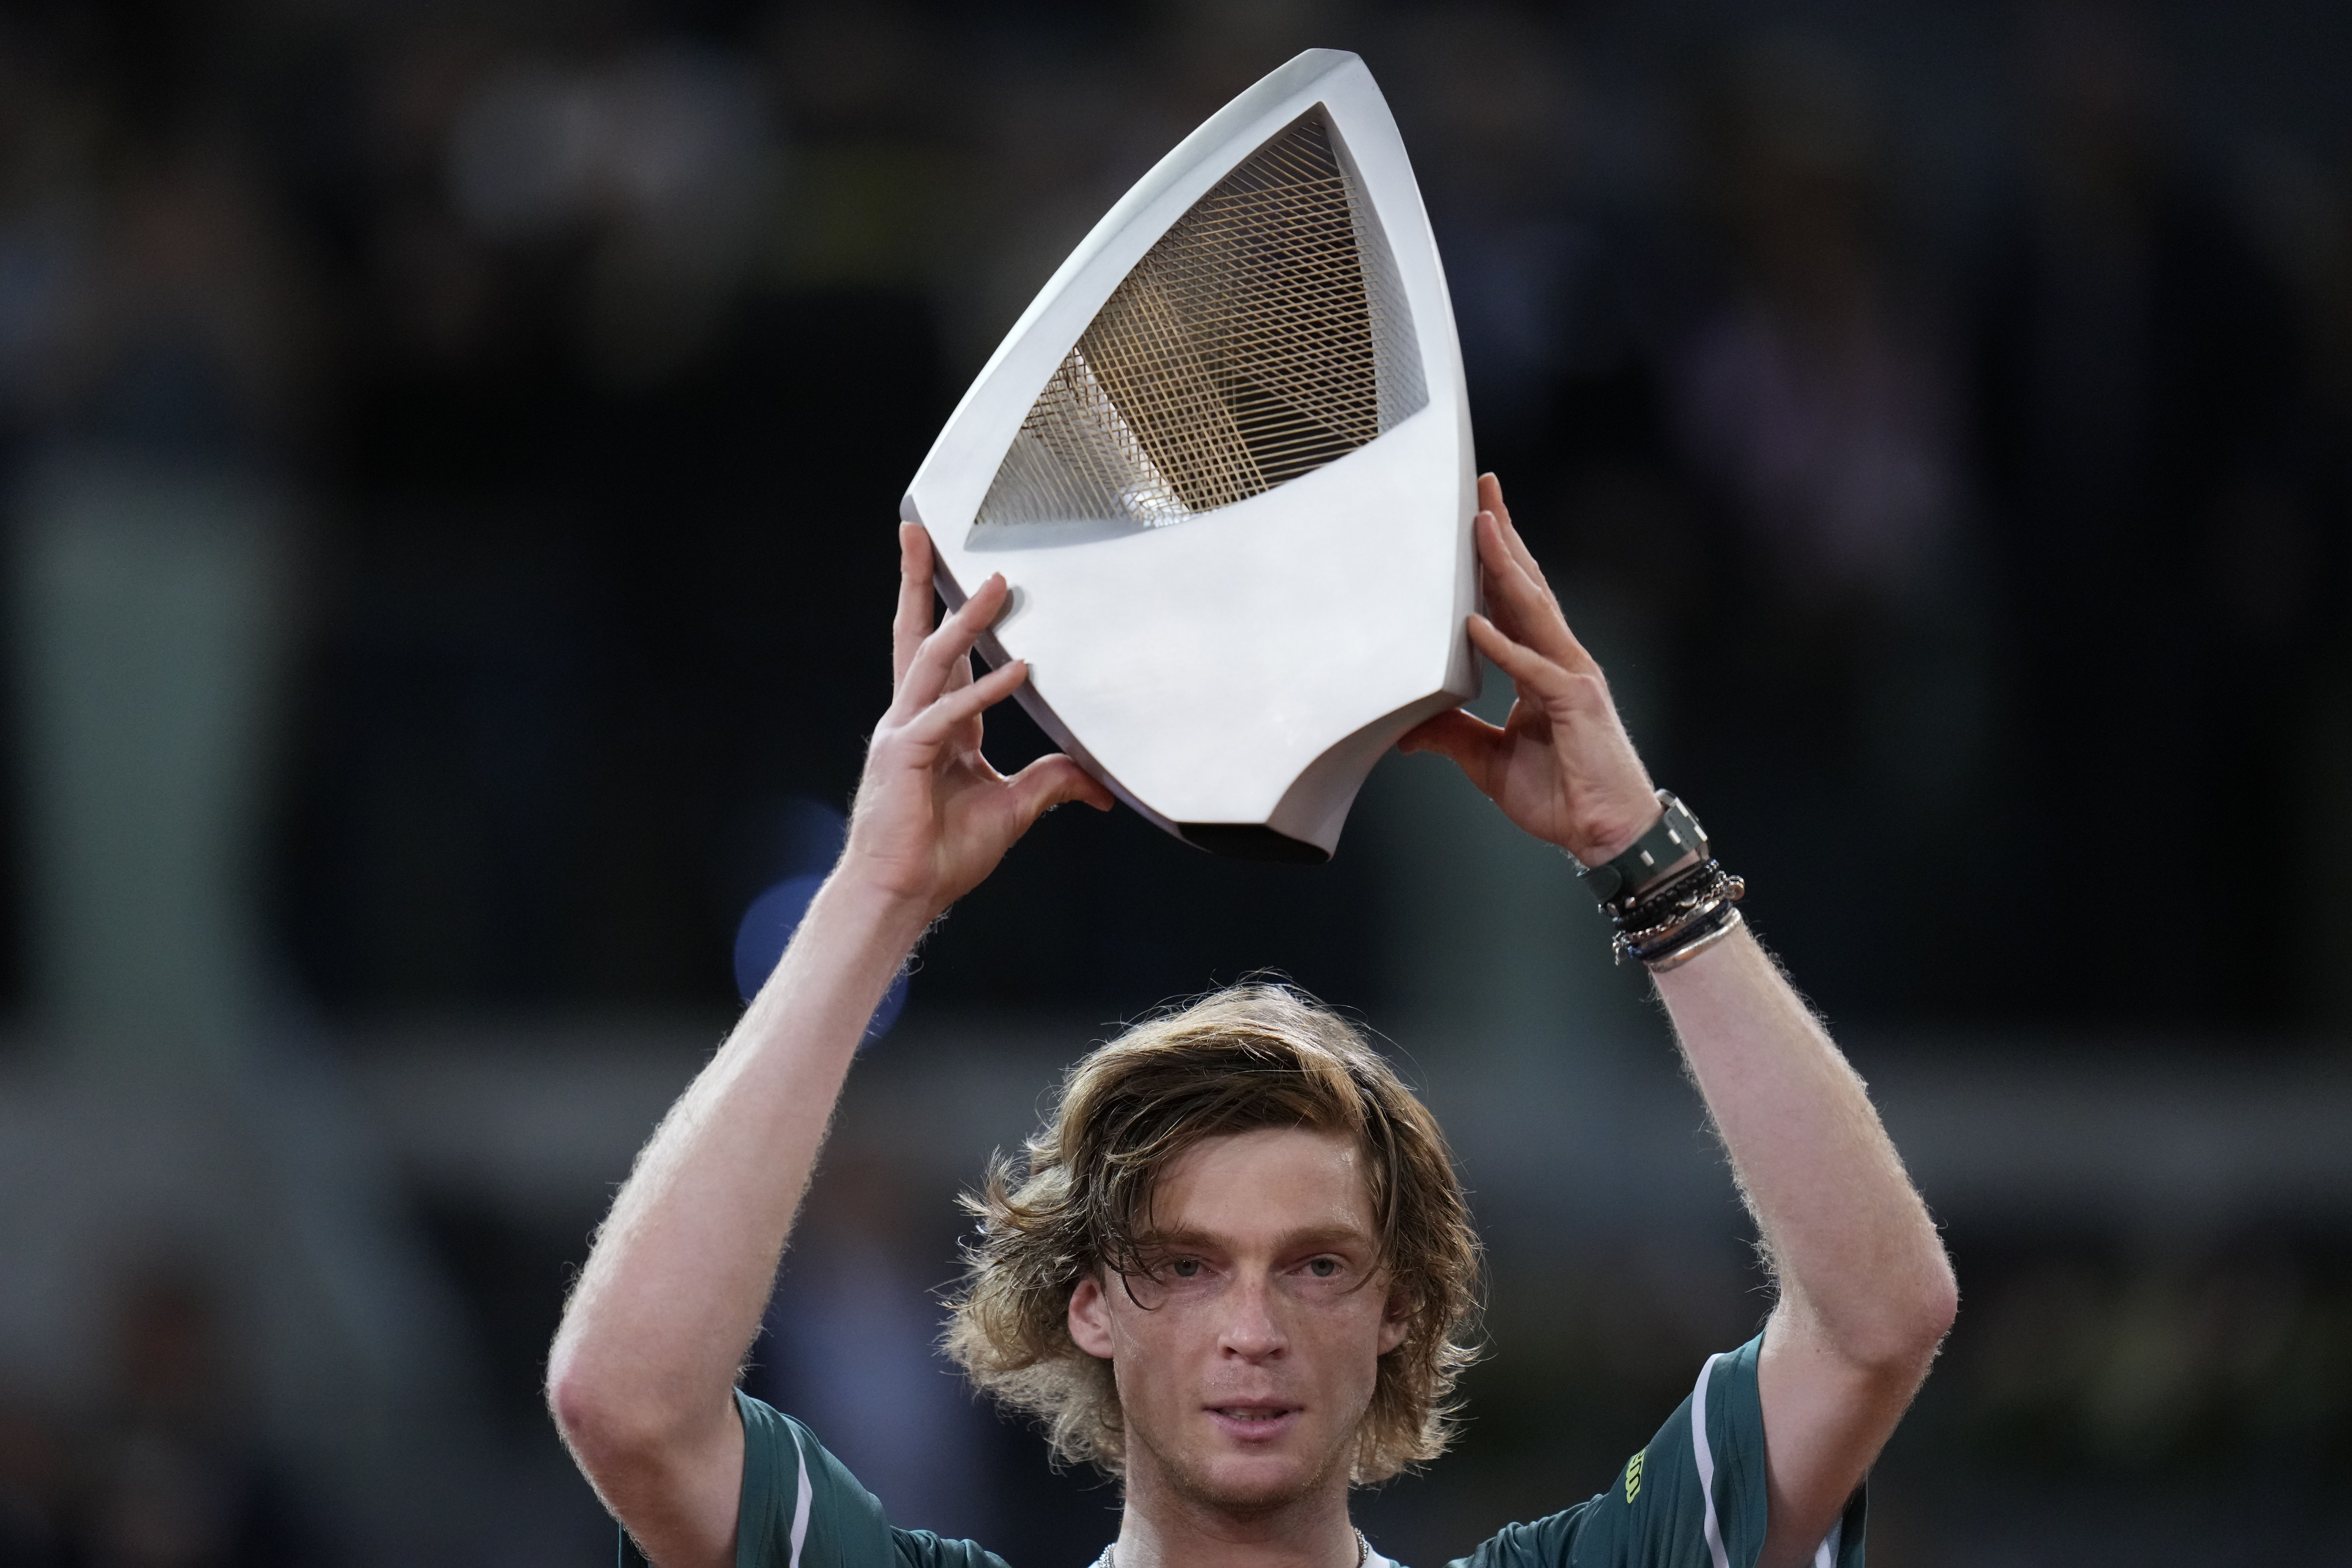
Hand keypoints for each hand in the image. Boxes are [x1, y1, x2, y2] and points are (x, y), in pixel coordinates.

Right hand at [840, 524, 1112, 915]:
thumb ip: (1051, 784)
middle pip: (917, 638)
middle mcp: (914, 720)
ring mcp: (904, 735)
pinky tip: (1020, 671)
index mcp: (936, 728)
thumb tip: (1099, 784)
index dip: (958, 618)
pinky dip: (984, 691)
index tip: (971, 579)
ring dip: (964, 621)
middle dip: (916, 584)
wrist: (901, 895)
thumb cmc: (941, 855)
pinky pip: (948, 715)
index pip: (946, 658)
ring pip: (931, 661)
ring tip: (995, 586)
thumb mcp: (1012, 810)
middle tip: (919, 533)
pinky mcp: (903, 757)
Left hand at [1398, 474, 1660, 864]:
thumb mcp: (1487, 762)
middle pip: (1526, 587)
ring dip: (1505, 566)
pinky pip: (1532, 669)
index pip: (1514, 602)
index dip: (1494, 561)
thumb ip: (1452, 736)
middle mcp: (1560, 661)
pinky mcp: (1575, 705)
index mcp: (1541, 669)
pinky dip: (1503, 646)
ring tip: (1482, 524)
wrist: (1605, 836)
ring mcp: (1572, 677)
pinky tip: (1474, 624)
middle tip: (1482, 488)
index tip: (1475, 519)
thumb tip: (1405, 727)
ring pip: (1533, 610)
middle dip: (1504, 537)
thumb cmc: (1560, 796)